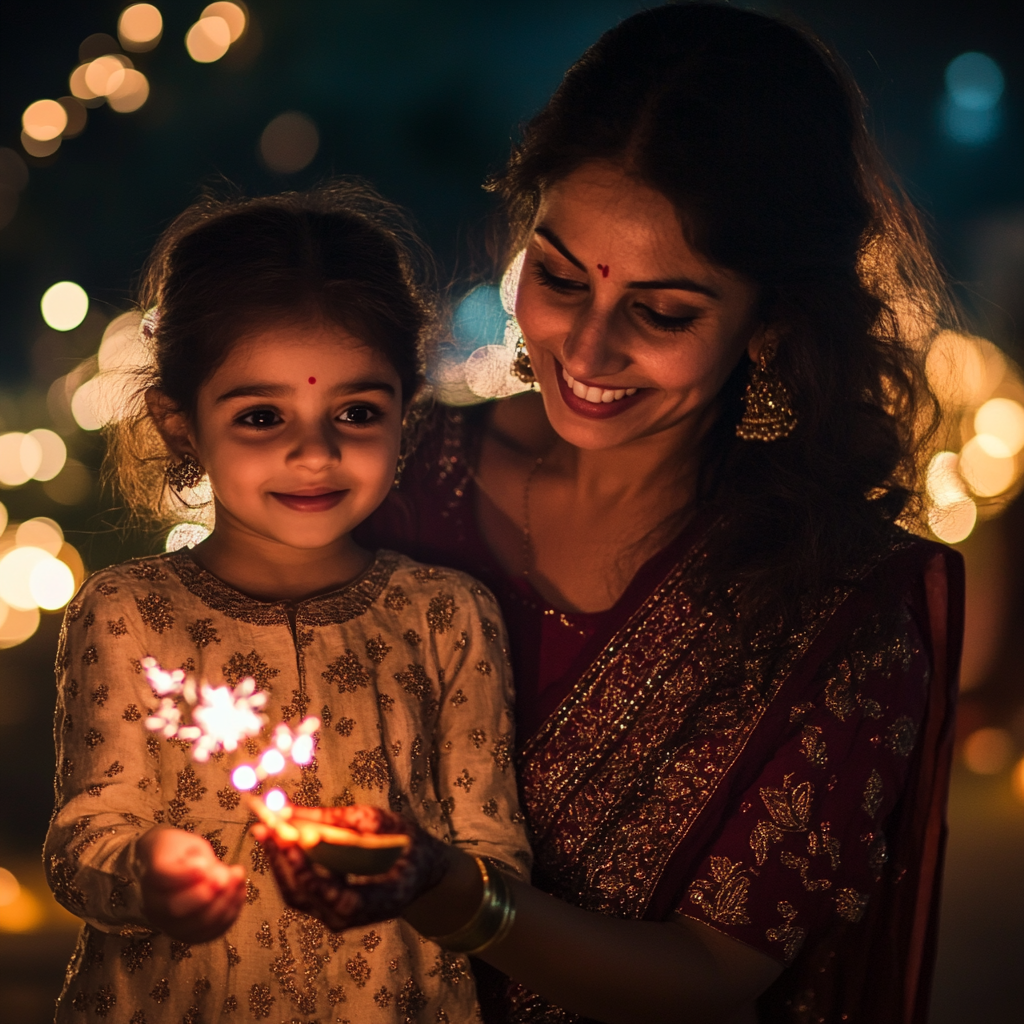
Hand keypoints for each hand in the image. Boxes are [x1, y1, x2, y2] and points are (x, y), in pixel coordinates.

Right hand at [136, 826, 245, 942]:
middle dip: (208, 892)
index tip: (207, 864)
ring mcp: (168, 924)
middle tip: (228, 875)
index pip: (162, 877)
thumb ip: (198, 858)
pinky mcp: (187, 934)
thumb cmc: (181, 852)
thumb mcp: (188, 844)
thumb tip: (211, 873)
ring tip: (238, 879)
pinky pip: (208, 934)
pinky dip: (228, 916)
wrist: (172, 867)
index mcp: (150, 875)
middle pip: (176, 908)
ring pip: (195, 925)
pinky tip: (238, 893)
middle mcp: (153, 905)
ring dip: (224, 903)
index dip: (186, 873)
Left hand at [252, 805, 448, 931]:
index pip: (335, 896)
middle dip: (281, 861)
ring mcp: (340, 917)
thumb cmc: (406, 842)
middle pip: (306, 897)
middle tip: (264, 827)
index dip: (308, 872)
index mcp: (381, 899)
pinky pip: (302, 891)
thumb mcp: (383, 822)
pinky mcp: (329, 908)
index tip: (288, 842)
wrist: (420, 869)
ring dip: (279, 862)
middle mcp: (357, 916)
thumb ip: (339, 819)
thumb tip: (293, 811)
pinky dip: (289, 866)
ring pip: (298, 896)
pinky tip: (279, 840)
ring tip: (265, 829)